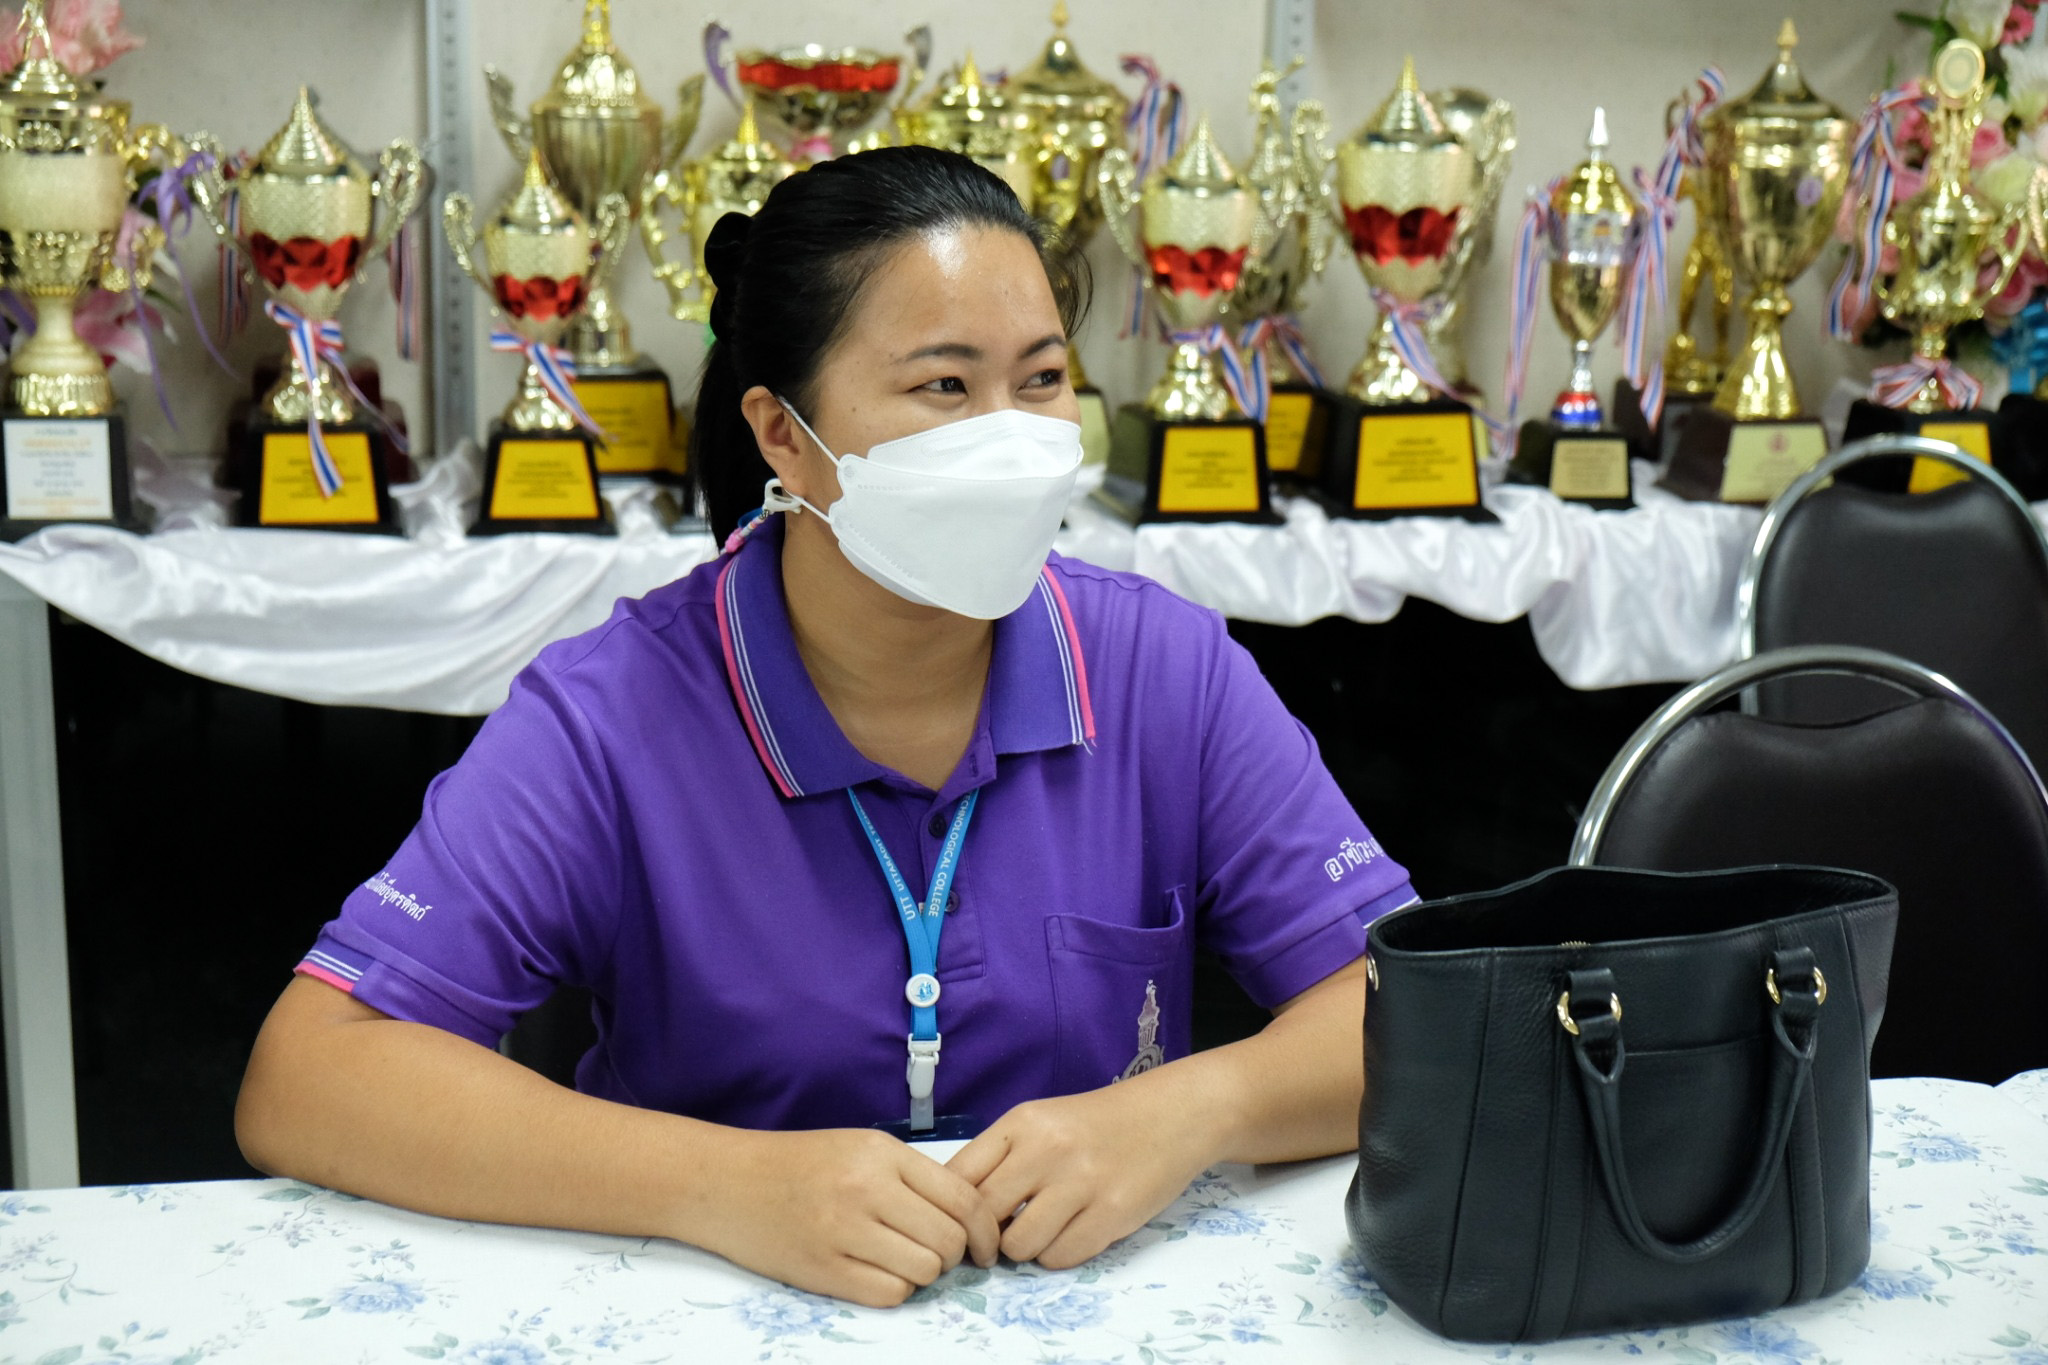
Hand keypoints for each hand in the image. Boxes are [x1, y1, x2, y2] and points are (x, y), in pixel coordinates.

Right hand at [695, 1128, 1000, 1307]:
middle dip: (954, 1255)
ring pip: (923, 1270)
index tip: (984, 1245)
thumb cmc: (796, 1163)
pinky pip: (889, 1294)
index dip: (984, 1229)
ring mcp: (842, 1231)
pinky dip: (895, 1290)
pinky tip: (878, 1273)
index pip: (962, 1198)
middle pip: (947, 1240)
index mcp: (881, 1154)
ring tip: (903, 1260)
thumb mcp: (859, 1147)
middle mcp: (866, 1189)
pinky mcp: (822, 1270)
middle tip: (939, 1254)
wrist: (725, 1182)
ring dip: (924, 1273)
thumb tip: (966, 1215)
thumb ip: (910, 1175)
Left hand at [945, 1081, 1217, 1269]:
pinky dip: (1059, 1255)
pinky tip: (1074, 1232)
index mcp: (1021, 1124)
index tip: (964, 1222)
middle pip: (983, 1217)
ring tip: (1044, 1232)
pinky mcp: (1112, 1213)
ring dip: (1025, 1249)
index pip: (958, 1179)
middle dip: (986, 1237)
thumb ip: (1000, 1159)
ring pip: (1018, 1247)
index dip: (954, 1211)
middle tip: (1002, 1237)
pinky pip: (1059, 1257)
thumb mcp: (1041, 1123)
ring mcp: (1081, 1182)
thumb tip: (959, 1214)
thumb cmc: (1097, 1124)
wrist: (1170, 1115)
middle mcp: (1047, 1150)